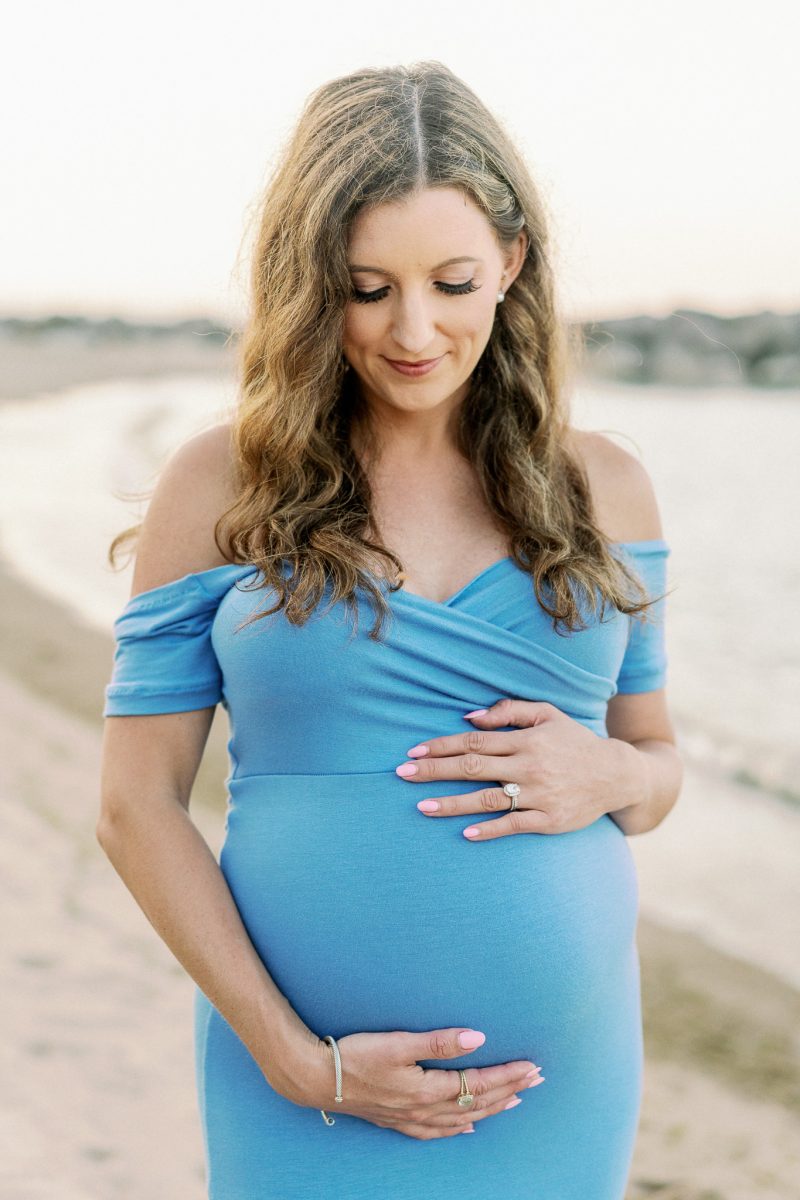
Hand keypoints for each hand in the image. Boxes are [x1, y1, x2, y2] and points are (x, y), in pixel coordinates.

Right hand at [267, 1025, 543, 1139]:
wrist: (315, 1079)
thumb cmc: (355, 1056)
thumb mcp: (397, 1043)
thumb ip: (439, 1041)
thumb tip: (478, 1039)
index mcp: (427, 1089)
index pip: (478, 1083)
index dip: (507, 1075)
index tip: (533, 1066)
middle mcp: (424, 1109)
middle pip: (476, 1102)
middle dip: (509, 1091)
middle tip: (537, 1080)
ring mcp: (410, 1118)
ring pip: (462, 1118)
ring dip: (491, 1109)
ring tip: (516, 1101)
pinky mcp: (397, 1120)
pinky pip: (438, 1131)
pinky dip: (458, 1128)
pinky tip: (468, 1127)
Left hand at [395, 697, 636, 840]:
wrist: (616, 774)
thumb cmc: (574, 741)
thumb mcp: (547, 714)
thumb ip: (508, 711)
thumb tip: (468, 718)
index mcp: (526, 739)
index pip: (474, 741)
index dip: (441, 745)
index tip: (413, 752)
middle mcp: (529, 766)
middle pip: (473, 767)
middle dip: (434, 771)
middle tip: (402, 775)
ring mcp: (539, 794)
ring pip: (488, 799)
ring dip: (452, 803)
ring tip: (422, 806)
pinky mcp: (549, 819)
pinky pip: (514, 824)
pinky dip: (490, 829)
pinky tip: (466, 833)